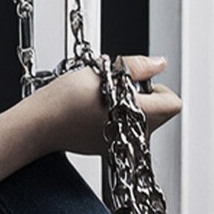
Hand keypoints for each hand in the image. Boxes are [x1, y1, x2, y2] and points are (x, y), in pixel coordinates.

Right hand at [29, 55, 182, 155]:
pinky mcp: (107, 149)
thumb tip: (158, 63)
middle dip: (144, 97)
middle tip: (117, 88)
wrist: (39, 125)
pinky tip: (93, 112)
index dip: (160, 88)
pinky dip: (115, 119)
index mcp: (140, 116)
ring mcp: (121, 146)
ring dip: (129, 108)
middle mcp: (135, 137)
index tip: (139, 82)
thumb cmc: (64, 101)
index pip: (174, 104)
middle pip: (159, 113)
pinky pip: (123, 131)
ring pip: (141, 123)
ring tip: (103, 99)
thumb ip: (136, 66)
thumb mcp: (102, 72)